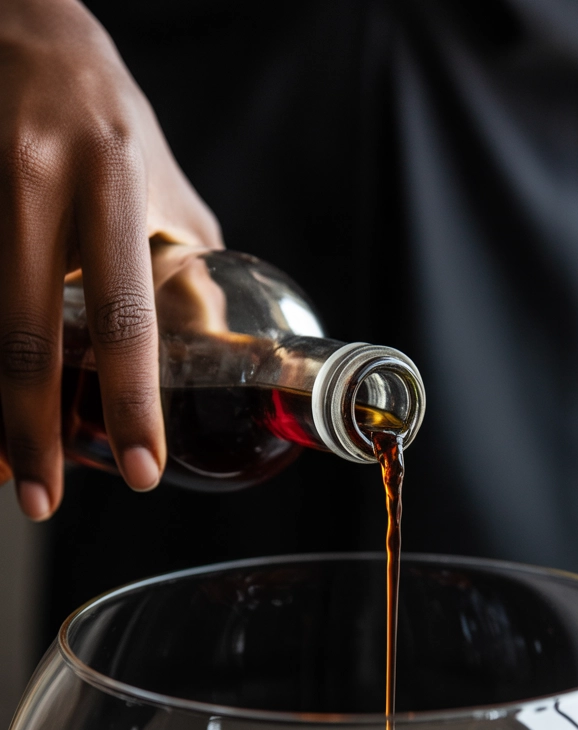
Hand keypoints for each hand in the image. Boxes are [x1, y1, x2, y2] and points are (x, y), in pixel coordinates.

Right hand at [0, 0, 221, 518]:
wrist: (11, 16)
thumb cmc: (96, 112)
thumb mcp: (158, 179)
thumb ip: (187, 267)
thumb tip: (224, 358)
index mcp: (113, 174)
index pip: (126, 310)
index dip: (131, 400)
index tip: (141, 470)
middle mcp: (34, 173)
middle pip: (25, 335)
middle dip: (33, 433)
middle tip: (43, 502)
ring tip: (2, 469)